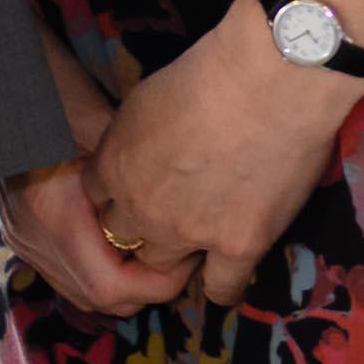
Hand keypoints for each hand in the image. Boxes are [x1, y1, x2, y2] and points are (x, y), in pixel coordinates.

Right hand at [0, 31, 198, 312]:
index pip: (110, 288)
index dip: (157, 284)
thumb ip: (136, 169)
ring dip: (123, 282)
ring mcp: (22, 238)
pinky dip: (99, 268)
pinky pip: (66, 272)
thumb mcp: (101, 125)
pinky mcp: (19, 233)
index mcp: (52, 214)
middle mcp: (32, 236)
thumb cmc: (51, 94)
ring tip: (153, 251)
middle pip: (99, 298)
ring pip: (82, 292)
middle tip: (180, 256)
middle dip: (146, 287)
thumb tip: (192, 197)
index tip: (187, 258)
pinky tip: (119, 242)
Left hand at [85, 0, 363, 308]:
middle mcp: (142, 206)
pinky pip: (221, 288)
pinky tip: (225, 276)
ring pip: (164, 266)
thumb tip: (136, 154)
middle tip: (166, 215)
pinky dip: (221, 286)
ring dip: (176, 256)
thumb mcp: (143, 102)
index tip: (135, 190)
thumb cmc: (207, 76)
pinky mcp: (239, 246)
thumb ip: (131, 140)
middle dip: (140, 227)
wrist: (267, 83)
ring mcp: (188, 232)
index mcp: (114, 166)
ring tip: (195, 242)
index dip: (116, 194)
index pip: (96, 199)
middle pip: (123, 237)